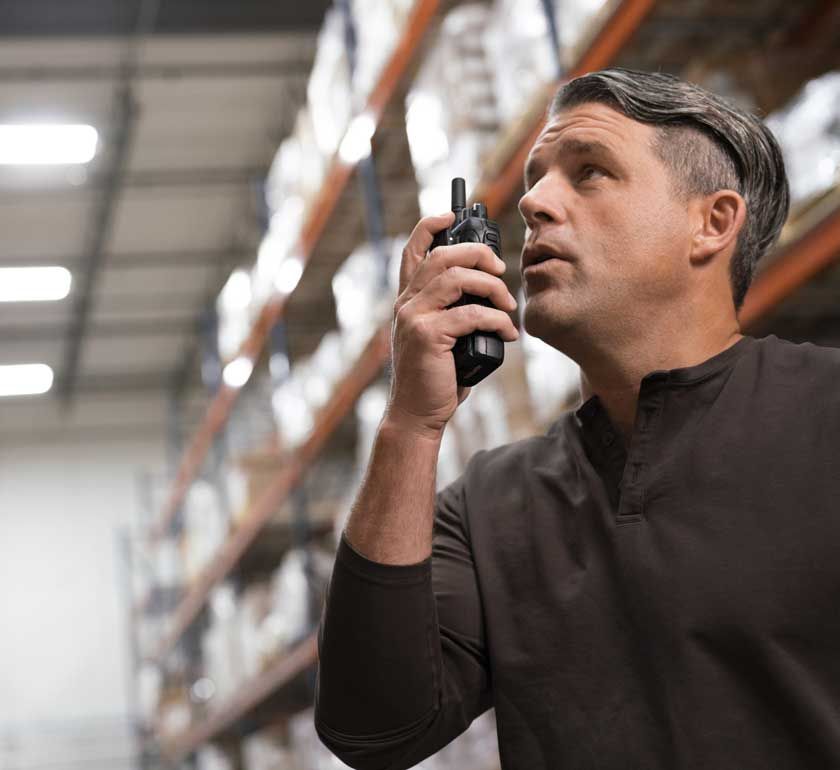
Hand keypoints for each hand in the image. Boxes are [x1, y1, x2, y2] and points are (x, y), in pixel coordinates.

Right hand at [385, 211, 518, 439]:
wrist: (417, 414)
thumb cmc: (436, 376)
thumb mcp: (442, 337)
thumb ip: (454, 311)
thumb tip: (492, 295)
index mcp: (408, 299)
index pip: (413, 250)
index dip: (431, 225)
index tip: (453, 215)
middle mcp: (407, 303)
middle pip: (443, 255)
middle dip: (478, 253)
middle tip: (501, 269)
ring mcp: (414, 317)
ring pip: (457, 278)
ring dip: (491, 285)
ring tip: (508, 304)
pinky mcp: (428, 335)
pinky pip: (471, 314)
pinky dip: (497, 320)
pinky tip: (509, 333)